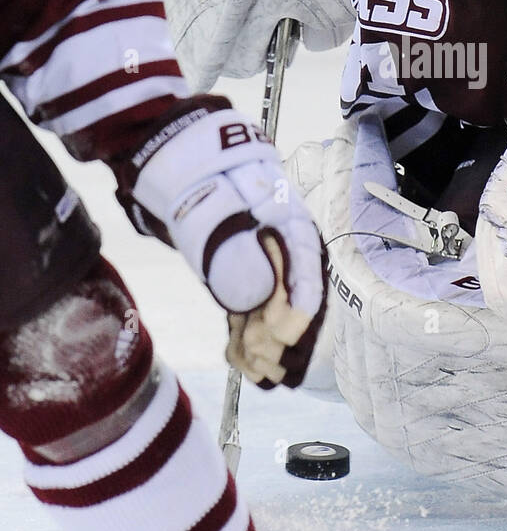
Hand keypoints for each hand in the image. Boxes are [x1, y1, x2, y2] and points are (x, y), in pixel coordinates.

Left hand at [121, 104, 325, 385]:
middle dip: (281, 331)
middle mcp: (281, 243)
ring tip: (256, 370)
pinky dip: (243, 332)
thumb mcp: (214, 207)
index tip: (292, 333)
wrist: (177, 159)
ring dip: (263, 339)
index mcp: (288, 219)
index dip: (303, 301)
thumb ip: (233, 252)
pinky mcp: (240, 272)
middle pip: (291, 293)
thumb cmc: (201, 175)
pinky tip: (237, 358)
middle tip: (269, 361)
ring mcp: (261, 259)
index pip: (306, 264)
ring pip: (269, 305)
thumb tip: (251, 300)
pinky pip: (247, 306)